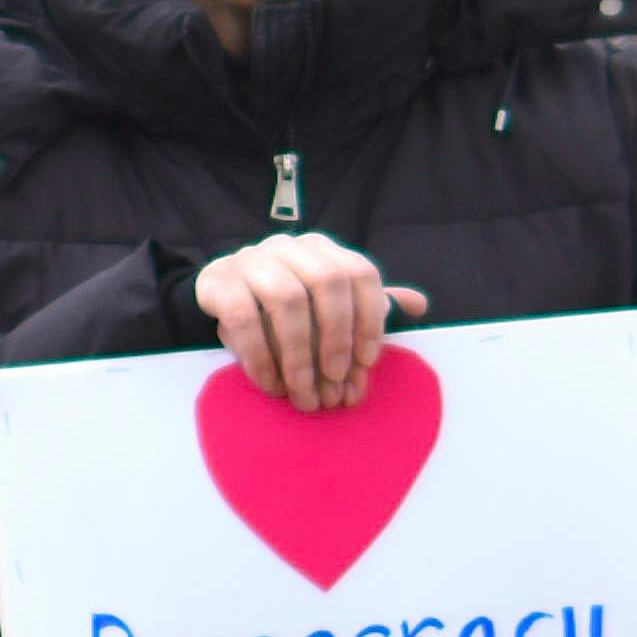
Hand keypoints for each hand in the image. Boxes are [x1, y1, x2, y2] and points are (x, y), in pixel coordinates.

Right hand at [193, 235, 424, 411]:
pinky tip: (271, 383)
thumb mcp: (325, 303)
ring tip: (302, 389)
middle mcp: (290, 246)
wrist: (218, 295)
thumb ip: (366, 304)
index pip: (360, 273)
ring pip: (286, 300)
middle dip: (337, 336)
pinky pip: (244, 320)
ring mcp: (252, 260)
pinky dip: (260, 356)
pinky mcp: (219, 282)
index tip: (368, 361)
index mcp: (323, 249)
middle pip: (327, 282)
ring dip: (298, 353)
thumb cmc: (281, 304)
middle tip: (335, 378)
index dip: (370, 317)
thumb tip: (418, 306)